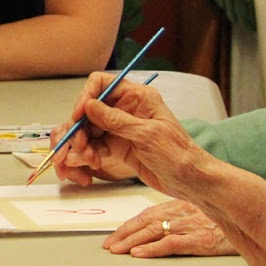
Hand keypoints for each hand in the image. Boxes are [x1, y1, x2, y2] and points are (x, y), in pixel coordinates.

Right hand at [56, 73, 218, 202]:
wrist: (189, 181)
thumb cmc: (178, 154)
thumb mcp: (147, 134)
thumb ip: (116, 120)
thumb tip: (89, 106)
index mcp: (137, 97)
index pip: (101, 84)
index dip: (86, 97)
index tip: (78, 116)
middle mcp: (125, 109)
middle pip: (88, 110)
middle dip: (78, 129)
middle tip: (77, 147)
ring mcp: (119, 128)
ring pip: (86, 130)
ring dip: (80, 146)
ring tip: (84, 162)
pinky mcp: (116, 146)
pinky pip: (92, 147)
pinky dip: (86, 156)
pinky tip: (90, 166)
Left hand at [101, 199, 234, 256]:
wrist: (251, 216)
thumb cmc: (226, 215)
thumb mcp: (199, 210)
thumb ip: (179, 215)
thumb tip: (160, 226)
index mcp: (178, 206)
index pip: (146, 215)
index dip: (127, 226)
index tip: (113, 236)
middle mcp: (180, 213)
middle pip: (144, 223)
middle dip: (123, 234)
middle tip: (108, 246)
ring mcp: (190, 226)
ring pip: (154, 232)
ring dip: (131, 242)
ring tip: (116, 251)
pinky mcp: (201, 239)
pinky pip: (172, 244)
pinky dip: (153, 249)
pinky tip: (139, 254)